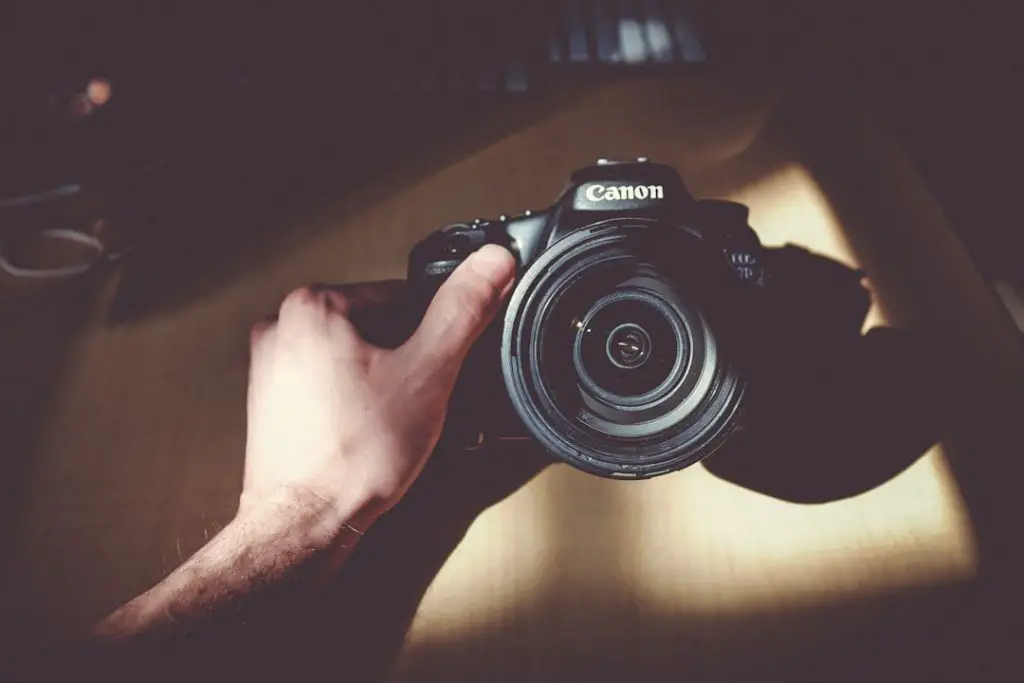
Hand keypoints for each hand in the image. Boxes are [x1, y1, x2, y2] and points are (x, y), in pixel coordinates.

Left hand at [240, 245, 516, 535]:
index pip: (399, 296)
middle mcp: (282, 329)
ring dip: (381, 385)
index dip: (430, 335)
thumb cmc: (354, 456)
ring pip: (355, 360)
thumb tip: (492, 263)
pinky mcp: (273, 404)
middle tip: (410, 402)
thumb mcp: (429, 372)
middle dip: (403, 361)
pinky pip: (331, 388)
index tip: (434, 368)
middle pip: (376, 328)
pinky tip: (363, 435)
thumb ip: (463, 311)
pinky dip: (354, 406)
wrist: (306, 524)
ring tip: (385, 423)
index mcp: (312, 306)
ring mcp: (272, 369)